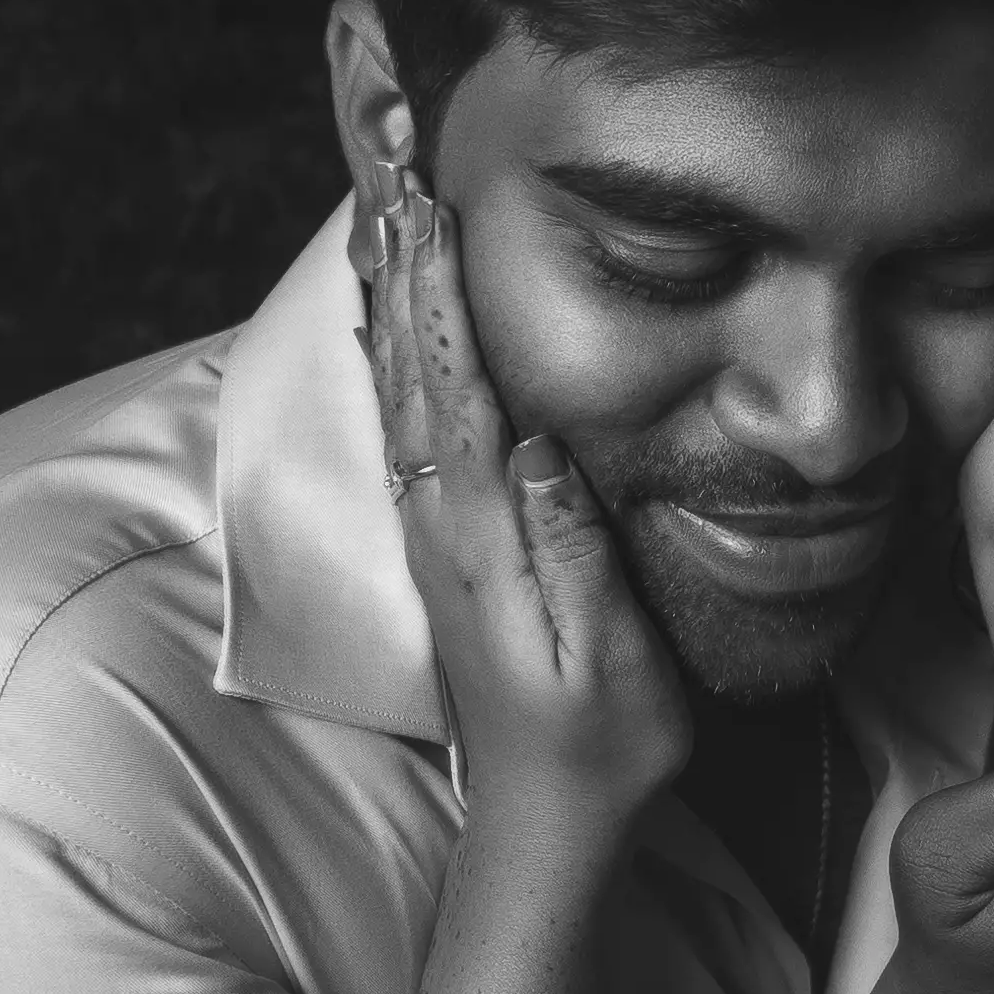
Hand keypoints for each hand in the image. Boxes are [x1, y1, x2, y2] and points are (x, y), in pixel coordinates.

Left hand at [368, 179, 692, 848]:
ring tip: (382, 218)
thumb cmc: (601, 744)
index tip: (429, 212)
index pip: (453, 392)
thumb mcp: (611, 659)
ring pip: (398, 396)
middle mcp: (439, 527)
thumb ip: (573, 552)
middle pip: (408, 375)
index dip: (440, 298)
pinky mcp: (441, 550)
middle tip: (389, 173)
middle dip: (400, 272)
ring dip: (391, 303)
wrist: (546, 820)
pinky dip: (398, 360)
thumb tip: (535, 448)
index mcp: (481, 539)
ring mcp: (432, 538)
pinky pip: (407, 428)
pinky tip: (393, 328)